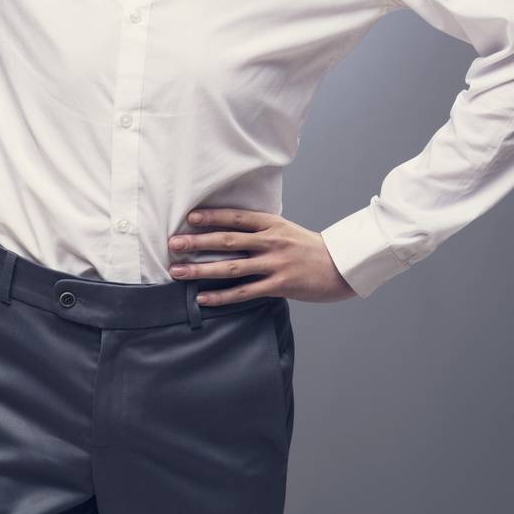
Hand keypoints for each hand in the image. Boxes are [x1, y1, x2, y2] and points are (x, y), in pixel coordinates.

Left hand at [167, 208, 357, 304]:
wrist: (341, 266)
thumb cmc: (309, 248)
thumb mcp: (285, 230)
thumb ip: (260, 229)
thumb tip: (230, 228)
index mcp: (272, 224)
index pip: (236, 217)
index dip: (211, 216)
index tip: (188, 218)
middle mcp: (271, 241)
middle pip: (227, 240)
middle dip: (197, 242)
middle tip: (172, 244)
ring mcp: (274, 264)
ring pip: (231, 266)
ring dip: (201, 269)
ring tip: (178, 271)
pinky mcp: (279, 286)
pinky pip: (244, 292)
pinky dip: (221, 296)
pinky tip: (203, 297)